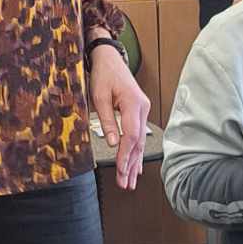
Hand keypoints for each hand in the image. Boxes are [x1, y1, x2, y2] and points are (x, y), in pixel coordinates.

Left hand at [90, 45, 148, 189]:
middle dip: (131, 164)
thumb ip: (107, 121)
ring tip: (130, 182)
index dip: (125, 154)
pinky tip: (136, 166)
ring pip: (141, 141)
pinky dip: (137, 152)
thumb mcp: (99, 97)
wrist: (110, 59)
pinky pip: (140, 135)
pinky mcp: (139, 111)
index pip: (131, 135)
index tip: (120, 169)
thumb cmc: (103, 75)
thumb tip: (113, 142)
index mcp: (133, 102)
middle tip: (125, 184)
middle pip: (138, 142)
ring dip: (135, 162)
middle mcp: (142, 107)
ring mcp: (143, 109)